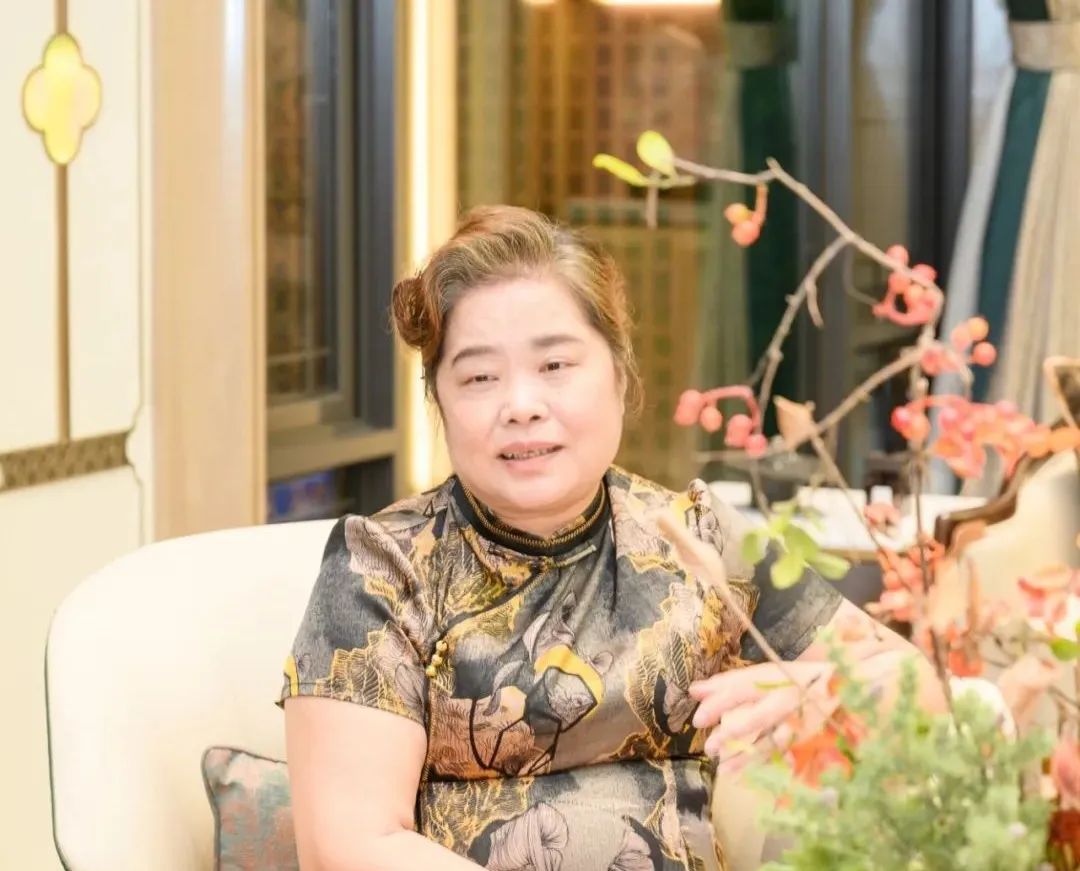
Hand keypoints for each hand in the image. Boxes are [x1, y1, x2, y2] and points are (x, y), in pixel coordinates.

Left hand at [690, 661, 835, 772]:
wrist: (844, 688)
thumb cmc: (795, 680)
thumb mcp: (764, 675)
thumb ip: (729, 683)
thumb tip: (694, 690)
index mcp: (775, 678)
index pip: (743, 689)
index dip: (720, 702)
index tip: (698, 719)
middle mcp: (789, 699)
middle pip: (758, 717)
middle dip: (733, 733)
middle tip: (709, 747)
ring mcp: (802, 721)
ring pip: (773, 741)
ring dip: (747, 756)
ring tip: (723, 769)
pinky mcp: (812, 739)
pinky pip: (788, 755)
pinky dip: (768, 766)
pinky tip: (749, 776)